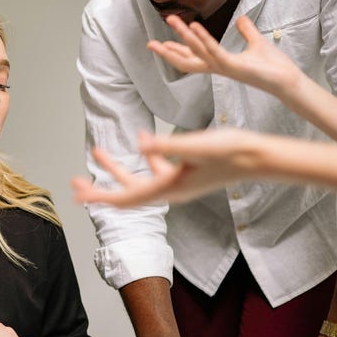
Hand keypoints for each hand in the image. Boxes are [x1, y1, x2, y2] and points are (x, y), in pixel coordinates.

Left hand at [72, 129, 264, 207]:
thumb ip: (167, 146)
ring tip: (98, 152)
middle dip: (100, 188)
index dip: (99, 197)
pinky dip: (145, 156)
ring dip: (117, 169)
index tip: (77, 194)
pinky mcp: (188, 174)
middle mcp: (170, 191)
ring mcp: (179, 184)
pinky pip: (157, 169)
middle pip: (126, 194)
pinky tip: (141, 137)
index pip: (126, 198)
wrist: (260, 158)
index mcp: (169, 189)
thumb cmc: (232, 152)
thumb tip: (140, 144)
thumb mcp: (197, 146)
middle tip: (76, 183)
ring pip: (139, 180)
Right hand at [147, 15, 300, 95]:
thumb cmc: (273, 66)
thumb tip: (241, 19)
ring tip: (172, 21)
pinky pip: (213, 51)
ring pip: (196, 52)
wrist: (285, 79)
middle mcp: (216, 67)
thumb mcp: (256, 42)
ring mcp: (222, 67)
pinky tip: (195, 26)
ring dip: (183, 36)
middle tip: (150, 43)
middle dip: (167, 51)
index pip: (192, 57)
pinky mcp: (232, 66)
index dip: (176, 50)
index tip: (161, 43)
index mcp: (219, 63)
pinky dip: (203, 39)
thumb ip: (246, 31)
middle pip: (185, 60)